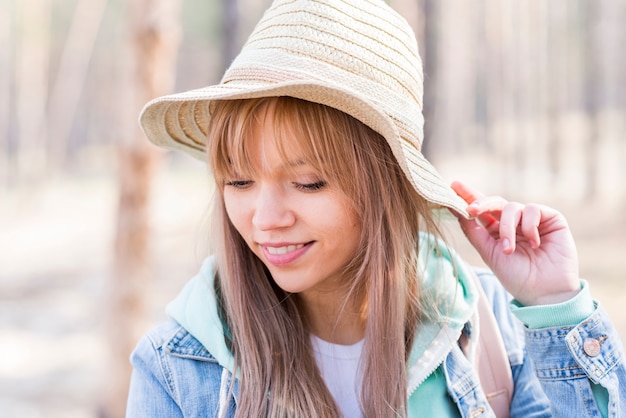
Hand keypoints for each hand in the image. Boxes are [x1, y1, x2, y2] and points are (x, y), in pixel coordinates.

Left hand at [450, 181, 579, 305]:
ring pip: (511, 207)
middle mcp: (513, 223)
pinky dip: (529, 226)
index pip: (481, 210)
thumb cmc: (516, 276)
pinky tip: (535, 243)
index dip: (468, 197)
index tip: (452, 186)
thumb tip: (456, 211)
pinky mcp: (551, 218)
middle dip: (480, 203)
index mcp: (496, 231)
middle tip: (471, 209)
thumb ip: (473, 232)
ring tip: (509, 249)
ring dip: (507, 228)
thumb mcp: (489, 253)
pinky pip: (532, 209)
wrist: (545, 293)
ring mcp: (532, 220)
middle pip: (493, 202)